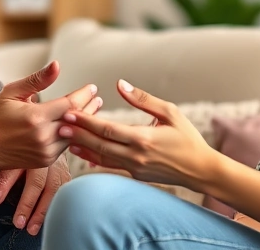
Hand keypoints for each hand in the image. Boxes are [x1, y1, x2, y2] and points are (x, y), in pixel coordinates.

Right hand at [0, 87, 102, 232]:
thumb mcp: (12, 92)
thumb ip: (37, 80)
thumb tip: (57, 65)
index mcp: (36, 117)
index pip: (70, 104)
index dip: (84, 95)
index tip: (92, 87)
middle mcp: (43, 136)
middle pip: (76, 120)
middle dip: (89, 108)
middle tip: (97, 98)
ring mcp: (45, 151)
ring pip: (74, 135)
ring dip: (84, 123)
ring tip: (92, 110)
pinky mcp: (45, 161)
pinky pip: (66, 146)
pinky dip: (73, 135)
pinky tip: (78, 126)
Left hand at [0, 156, 69, 235]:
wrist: (46, 138)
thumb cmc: (23, 151)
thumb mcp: (9, 158)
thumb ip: (3, 179)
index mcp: (26, 150)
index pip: (14, 170)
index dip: (4, 186)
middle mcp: (45, 157)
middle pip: (38, 182)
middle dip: (28, 204)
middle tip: (19, 224)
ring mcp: (59, 165)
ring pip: (54, 190)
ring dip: (43, 211)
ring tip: (32, 229)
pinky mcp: (66, 174)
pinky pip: (65, 192)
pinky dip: (58, 207)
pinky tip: (52, 220)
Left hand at [59, 79, 217, 190]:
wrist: (201, 170)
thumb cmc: (188, 137)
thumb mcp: (170, 112)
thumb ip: (143, 99)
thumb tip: (120, 84)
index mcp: (144, 138)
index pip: (108, 129)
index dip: (87, 121)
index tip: (70, 112)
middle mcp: (136, 156)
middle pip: (100, 145)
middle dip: (78, 134)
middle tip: (59, 125)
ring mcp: (134, 169)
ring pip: (102, 158)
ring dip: (83, 148)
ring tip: (65, 139)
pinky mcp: (135, 175)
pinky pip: (111, 166)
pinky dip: (95, 159)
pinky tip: (84, 153)